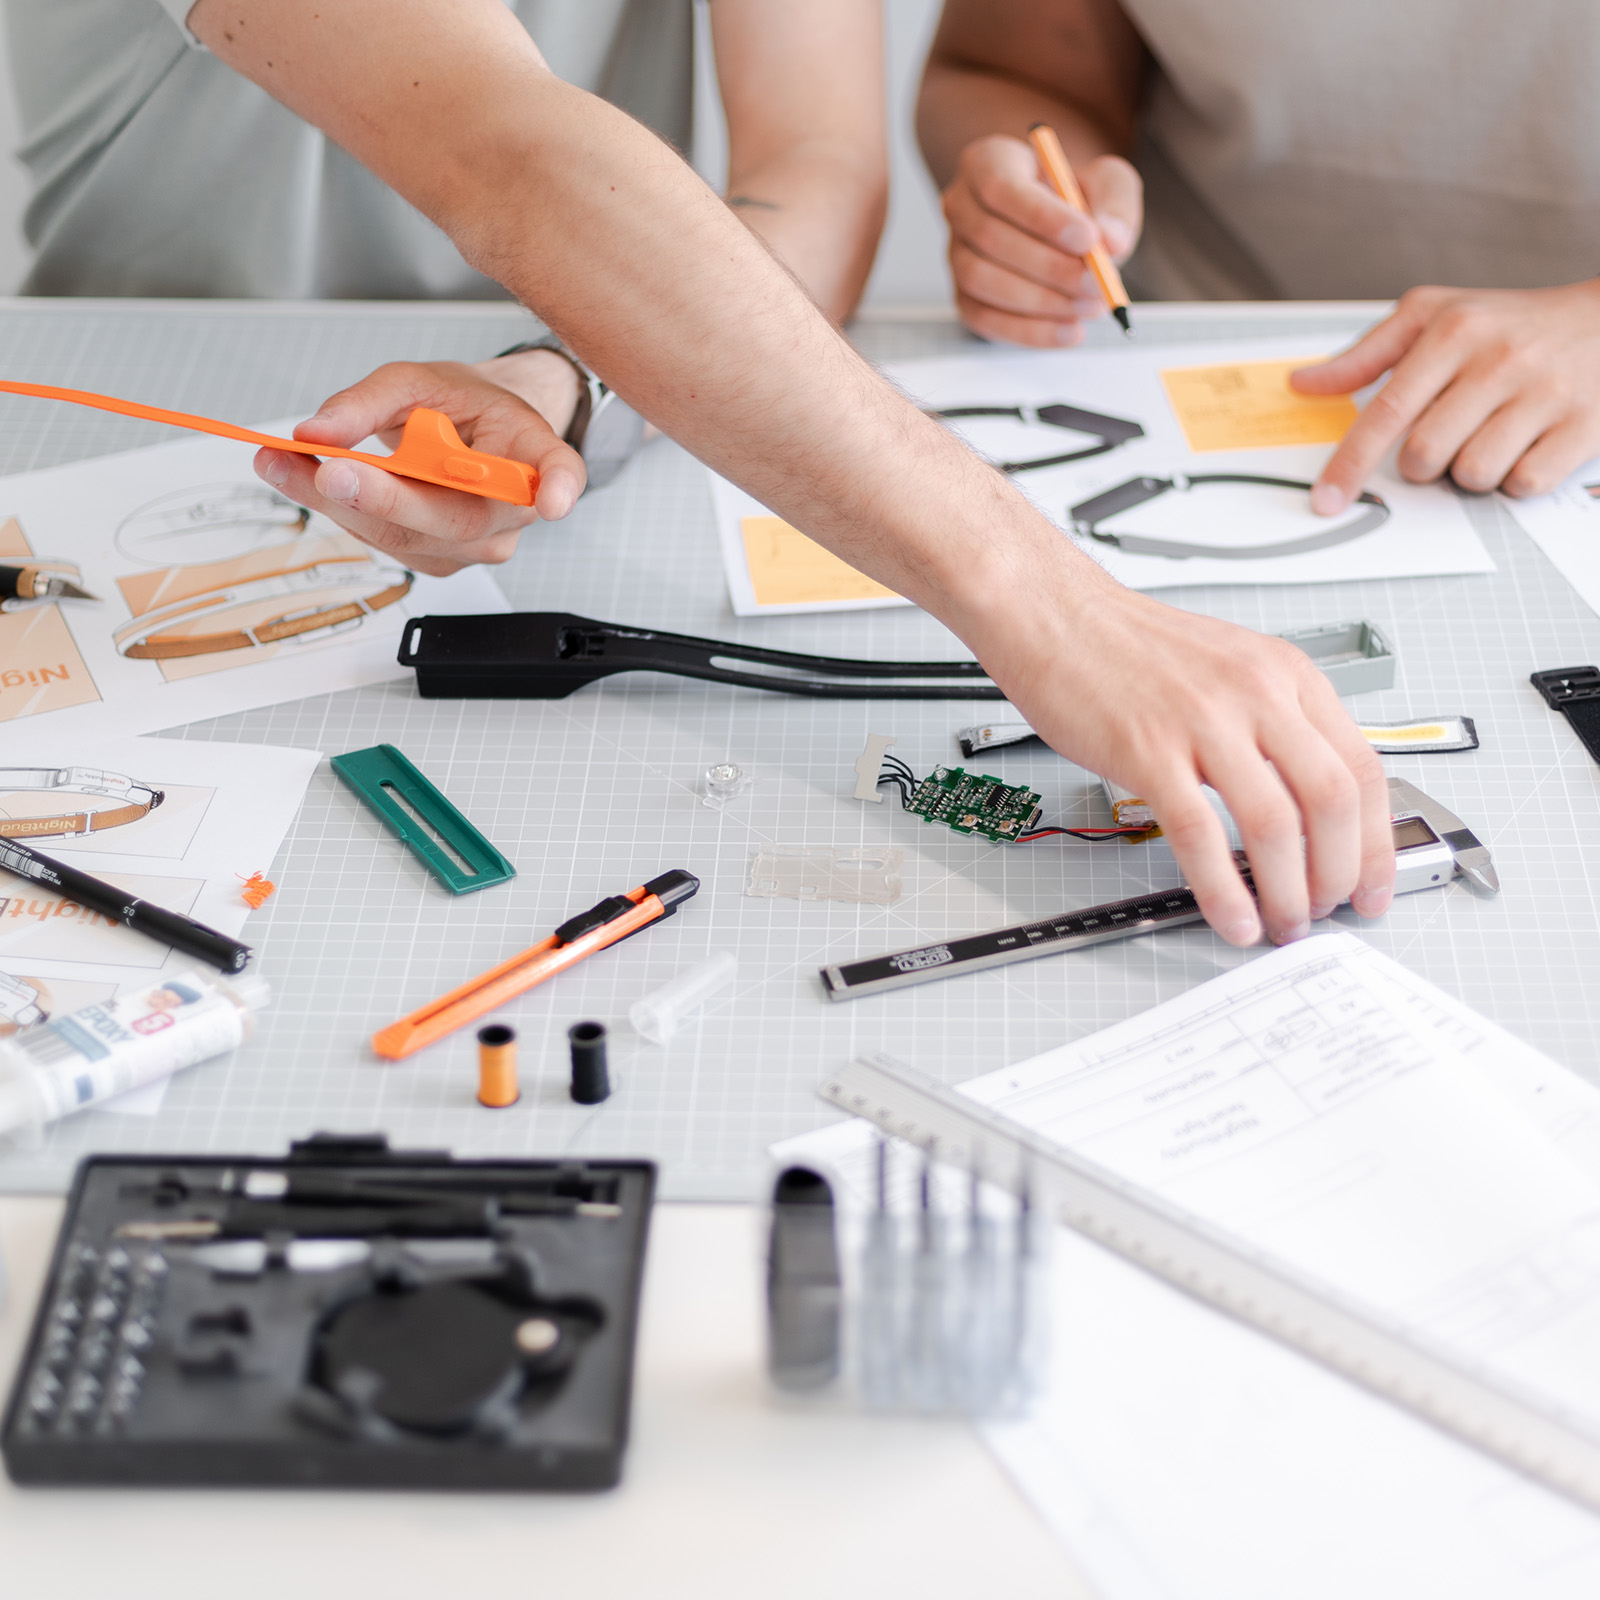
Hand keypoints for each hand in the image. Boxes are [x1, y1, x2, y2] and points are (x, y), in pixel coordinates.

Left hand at [254, 358, 586, 576]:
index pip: (558, 473)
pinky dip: (343, 511)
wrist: (468, 433)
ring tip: (283, 465)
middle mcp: (515, 510)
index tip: (554, 500)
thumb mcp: (417, 380)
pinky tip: (309, 481)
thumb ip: (367, 402)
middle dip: (381, 497)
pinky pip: (388, 543)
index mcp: (531, 453)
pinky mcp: (442, 559)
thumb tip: (317, 432)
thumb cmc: (462, 407)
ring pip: (408, 537)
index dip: (560, 487)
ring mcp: (480, 545)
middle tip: (325, 470)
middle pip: (454, 519)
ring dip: (340, 504)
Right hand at [940, 135, 1140, 347]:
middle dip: (1050, 266)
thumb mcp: (1107, 182)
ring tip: (1090, 305)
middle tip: (1098, 282)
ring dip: (1042, 301)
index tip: (1088, 239)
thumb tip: (1112, 241)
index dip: (1042, 216)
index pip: (999, 187)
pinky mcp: (964, 296)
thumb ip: (1114, 204)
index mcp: (989, 162)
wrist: (1061, 229)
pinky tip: (1070, 330)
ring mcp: (956, 255)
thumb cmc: (1077, 200)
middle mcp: (961, 206)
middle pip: (989, 237)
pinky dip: (1031, 332)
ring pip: (983, 281)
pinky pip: (986, 320)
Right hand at [970, 557, 1393, 945]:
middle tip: (1325, 910)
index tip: (1372, 884)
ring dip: (1288, 891)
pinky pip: (1200, 835)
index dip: (1377, 842)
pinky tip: (1232, 916)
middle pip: (1331, 801)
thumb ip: (1275, 727)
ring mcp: (1202, 723)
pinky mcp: (1147, 752)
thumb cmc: (1131, 647)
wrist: (1057, 615)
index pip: (1362, 768)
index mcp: (1286, 676)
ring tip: (1281, 924)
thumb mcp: (1232, 668)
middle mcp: (1255, 694)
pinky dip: (1224, 889)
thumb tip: (1305, 805)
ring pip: (1275, 824)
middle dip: (1339, 874)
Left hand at [1292, 280, 1599, 513]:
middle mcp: (1500, 360)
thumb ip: (1367, 355)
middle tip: (1449, 432)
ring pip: (1472, 475)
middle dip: (1423, 462)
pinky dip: (1515, 479)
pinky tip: (1526, 444)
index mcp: (1455, 330)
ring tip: (1492, 432)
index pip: (1387, 411)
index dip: (1350, 463)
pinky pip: (1522, 485)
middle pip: (1424, 455)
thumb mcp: (1436, 316)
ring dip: (1471, 471)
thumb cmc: (1511, 323)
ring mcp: (1546, 393)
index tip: (1327, 498)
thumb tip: (1306, 384)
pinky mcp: (1584, 426)